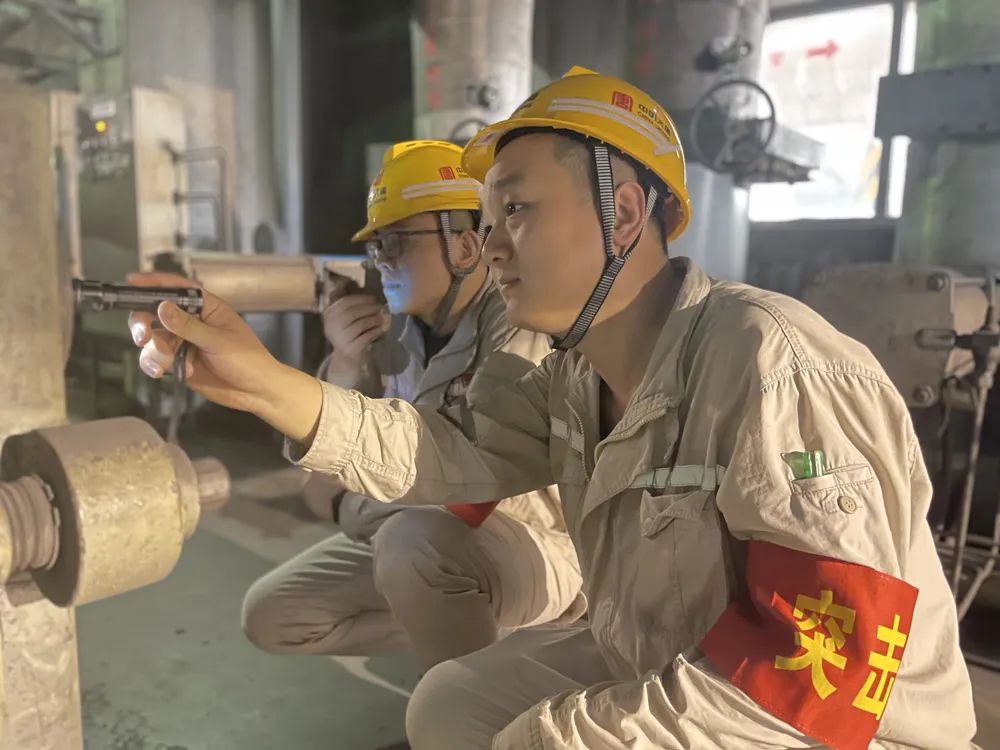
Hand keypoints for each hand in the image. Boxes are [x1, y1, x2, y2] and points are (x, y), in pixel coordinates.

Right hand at [127, 272, 321, 441]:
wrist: (255, 391)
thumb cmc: (248, 360)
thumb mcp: (218, 341)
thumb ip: (188, 326)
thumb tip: (162, 308)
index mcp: (206, 307)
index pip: (177, 288)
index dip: (154, 283)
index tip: (132, 281)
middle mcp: (190, 322)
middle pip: (154, 313)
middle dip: (143, 323)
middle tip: (143, 336)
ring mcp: (182, 342)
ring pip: (152, 339)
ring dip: (156, 351)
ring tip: (171, 363)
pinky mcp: (178, 361)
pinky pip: (155, 358)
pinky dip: (155, 364)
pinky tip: (169, 371)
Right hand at [322, 294, 389, 371]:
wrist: (346, 358)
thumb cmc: (348, 333)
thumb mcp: (344, 317)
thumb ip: (349, 303)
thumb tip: (356, 285)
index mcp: (329, 315)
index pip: (345, 302)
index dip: (360, 299)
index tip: (372, 298)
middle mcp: (332, 326)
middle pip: (353, 313)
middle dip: (369, 308)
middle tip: (380, 307)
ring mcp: (341, 338)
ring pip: (361, 324)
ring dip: (374, 319)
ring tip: (382, 318)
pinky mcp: (351, 349)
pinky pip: (366, 336)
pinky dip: (376, 331)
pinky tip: (381, 329)